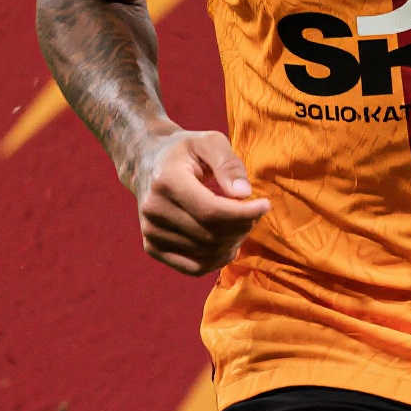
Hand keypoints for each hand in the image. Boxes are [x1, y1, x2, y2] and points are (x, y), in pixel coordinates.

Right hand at [127, 129, 269, 275]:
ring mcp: (151, 232)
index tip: (265, 205)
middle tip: (252, 212)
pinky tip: (228, 243)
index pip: (211, 211)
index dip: (244, 214)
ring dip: (232, 243)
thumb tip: (244, 194)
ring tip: (240, 224)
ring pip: (205, 254)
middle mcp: (153, 209)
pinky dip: (217, 260)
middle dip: (242, 227)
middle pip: (211, 234)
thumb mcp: (209, 142)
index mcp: (166, 180)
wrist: (145, 162)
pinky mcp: (152, 248)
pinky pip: (194, 268)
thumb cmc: (184, 151)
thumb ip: (228, 164)